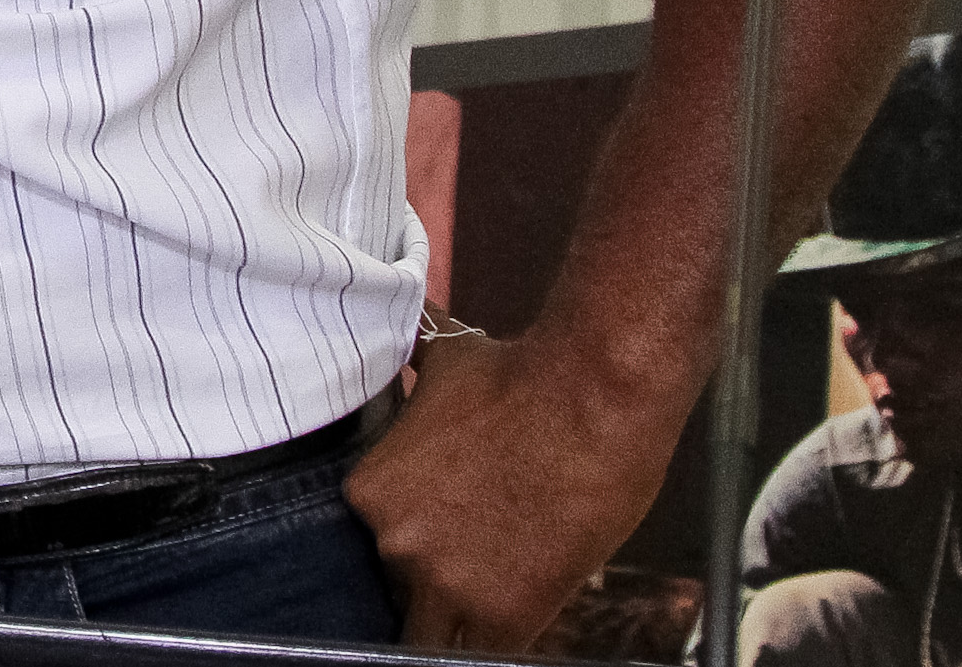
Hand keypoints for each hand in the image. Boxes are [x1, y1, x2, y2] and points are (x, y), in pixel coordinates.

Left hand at [344, 325, 687, 650]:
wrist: (592, 395)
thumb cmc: (522, 377)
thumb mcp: (436, 364)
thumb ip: (403, 364)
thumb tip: (392, 327)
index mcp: (369, 492)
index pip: (372, 543)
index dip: (412, 541)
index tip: (441, 533)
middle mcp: (394, 542)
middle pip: (401, 586)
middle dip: (436, 573)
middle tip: (477, 551)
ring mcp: (446, 583)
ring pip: (434, 630)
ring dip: (461, 612)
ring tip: (496, 583)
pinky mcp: (503, 614)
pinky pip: (486, 648)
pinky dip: (501, 631)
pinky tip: (522, 602)